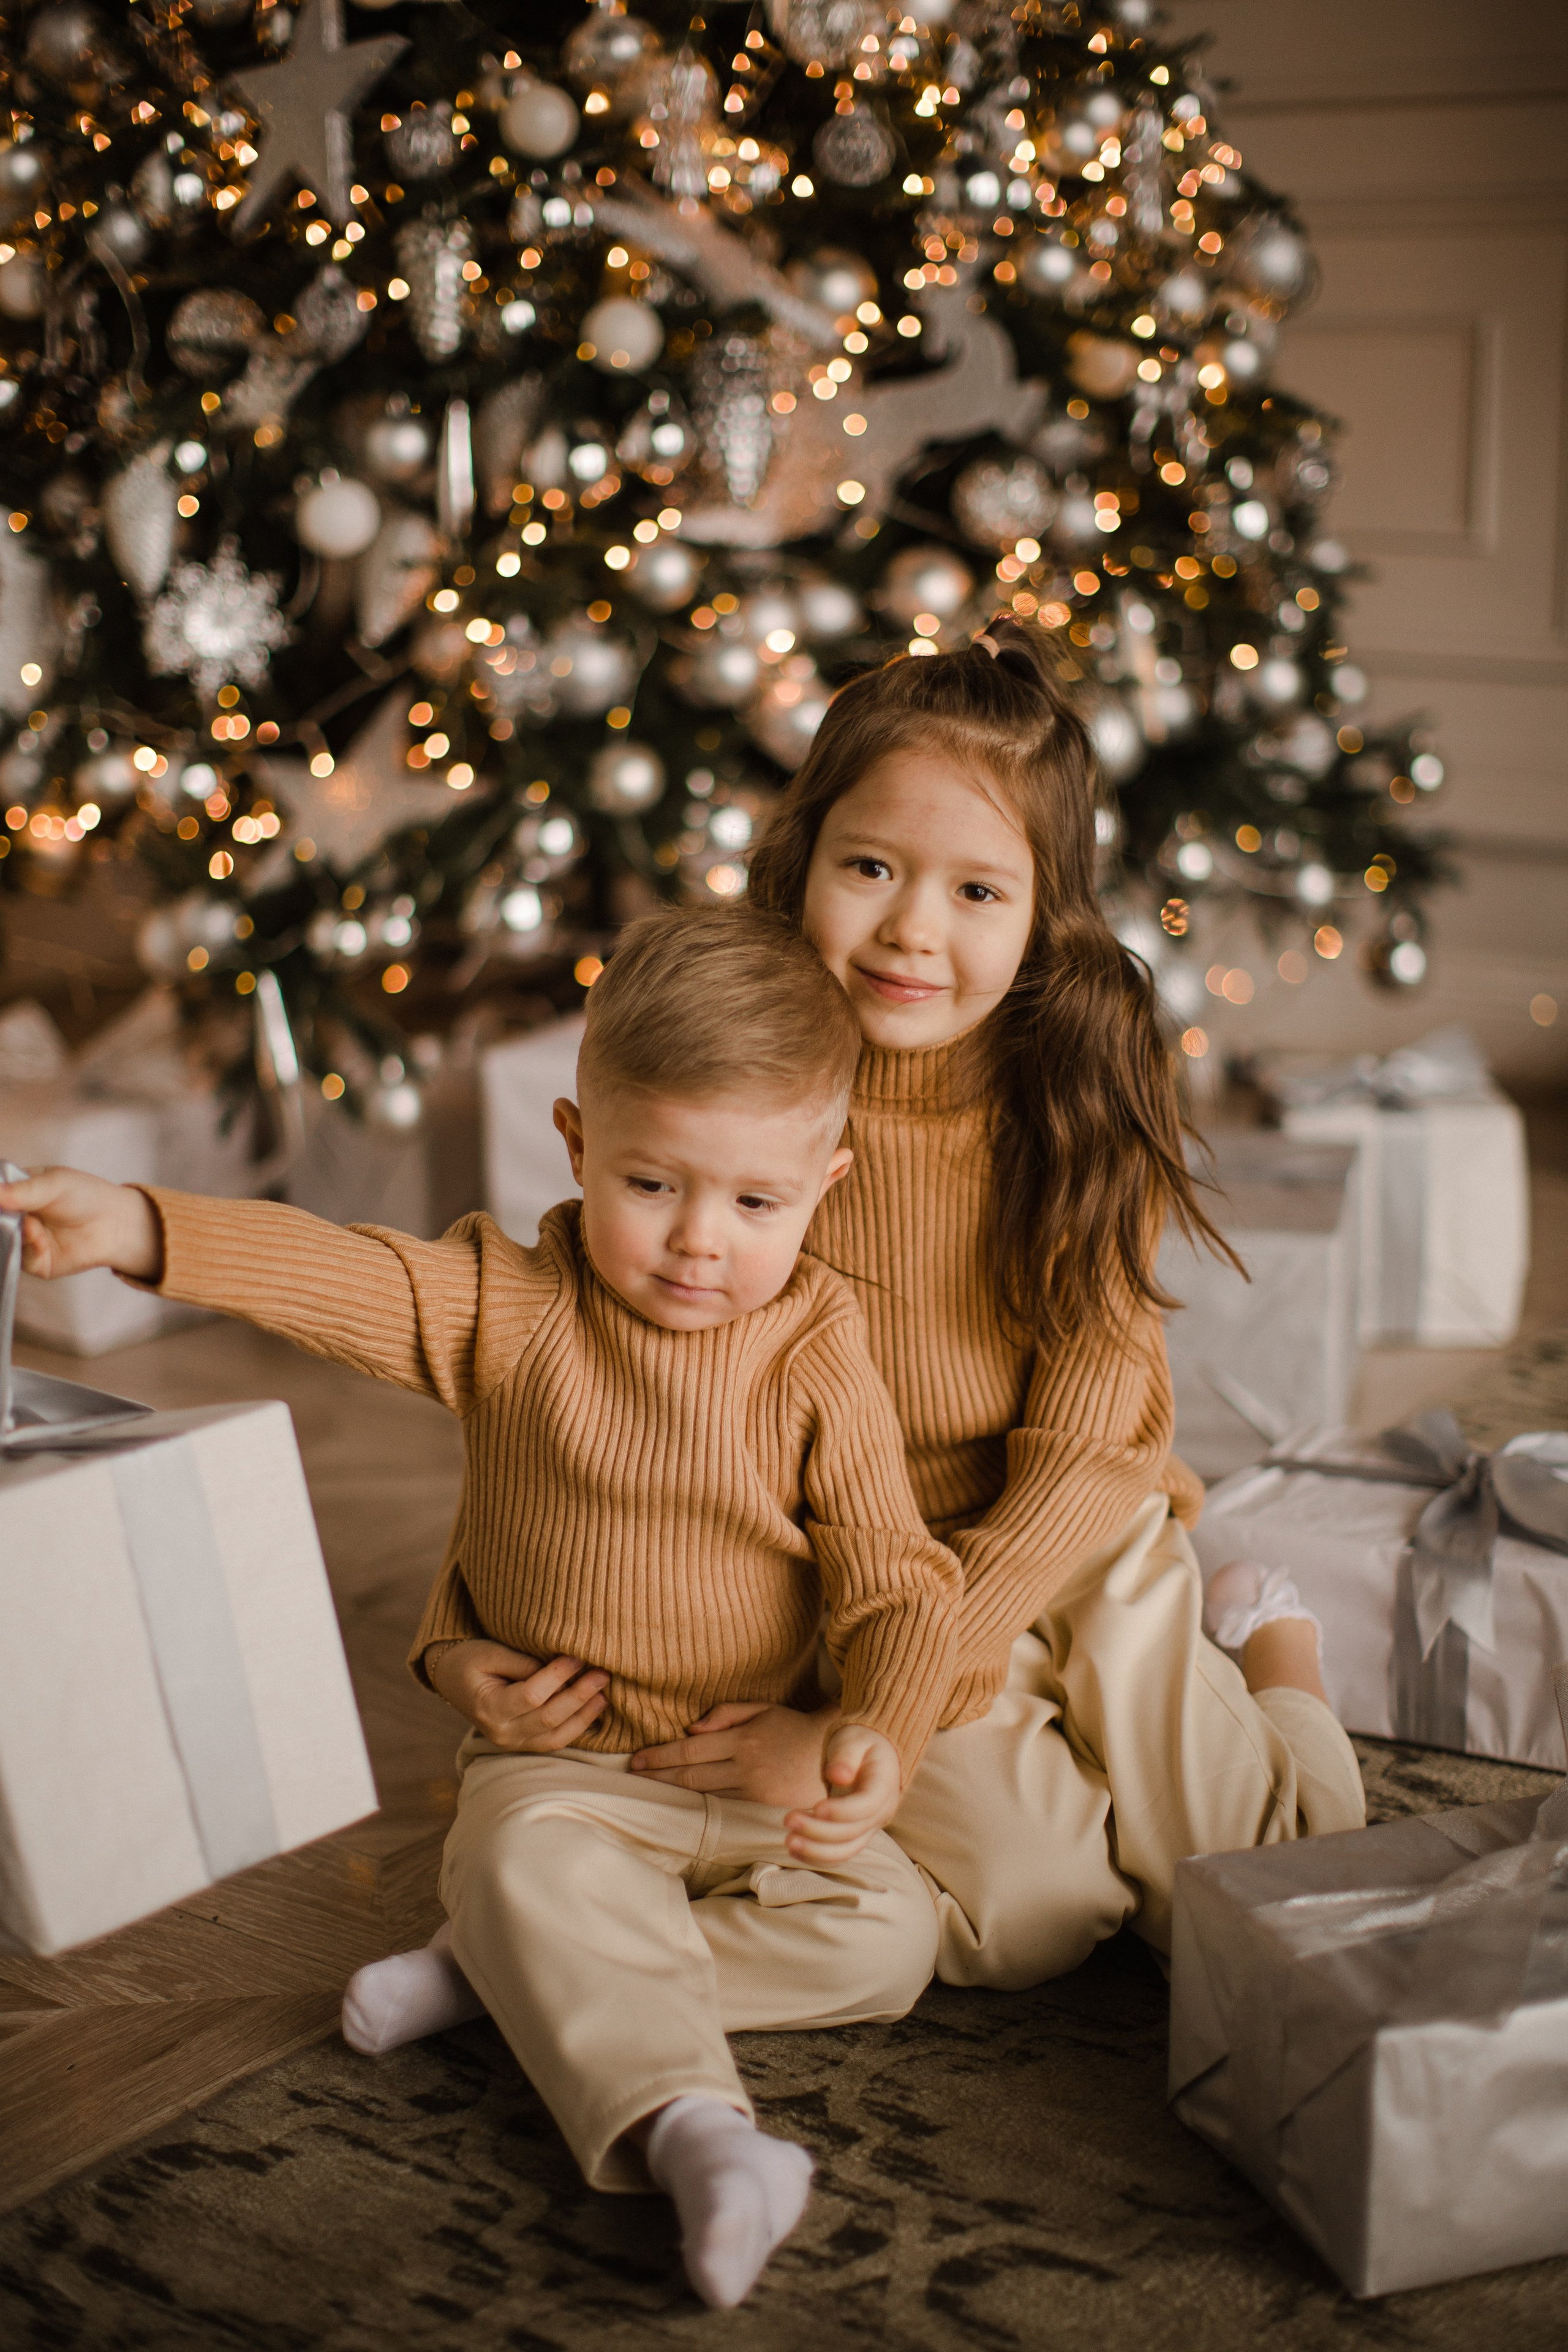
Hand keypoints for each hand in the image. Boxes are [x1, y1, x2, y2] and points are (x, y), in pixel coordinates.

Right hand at [0, 1165, 161, 1282]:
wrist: (114, 1224)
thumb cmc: (86, 1196)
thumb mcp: (54, 1184)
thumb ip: (23, 1190)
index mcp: (17, 1191)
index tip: (0, 1201)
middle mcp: (16, 1216)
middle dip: (1, 1220)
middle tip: (7, 1216)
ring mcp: (23, 1239)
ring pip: (3, 1241)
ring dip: (13, 1234)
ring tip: (31, 1225)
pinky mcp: (34, 1261)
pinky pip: (20, 1259)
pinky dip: (29, 1249)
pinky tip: (41, 1239)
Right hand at [426, 1641, 609, 1751]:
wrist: (453, 1680)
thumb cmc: (471, 1660)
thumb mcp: (490, 1653)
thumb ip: (523, 1663)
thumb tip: (560, 1670)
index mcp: (489, 1708)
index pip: (531, 1695)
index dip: (558, 1676)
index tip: (577, 1656)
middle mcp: (501, 1733)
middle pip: (548, 1718)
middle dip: (579, 1695)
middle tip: (602, 1673)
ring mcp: (513, 1743)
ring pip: (556, 1736)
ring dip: (584, 1715)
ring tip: (604, 1693)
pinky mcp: (524, 1744)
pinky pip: (554, 1741)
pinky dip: (577, 1727)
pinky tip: (594, 1709)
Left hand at [630, 1701, 837, 1807]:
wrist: (839, 1759)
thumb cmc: (796, 1730)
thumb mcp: (764, 1710)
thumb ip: (727, 1714)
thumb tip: (692, 1728)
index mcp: (744, 1739)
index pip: (690, 1750)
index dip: (660, 1755)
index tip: (638, 1759)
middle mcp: (746, 1767)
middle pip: (690, 1775)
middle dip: (658, 1776)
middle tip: (632, 1778)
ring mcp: (754, 1793)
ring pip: (703, 1796)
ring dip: (672, 1795)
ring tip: (648, 1792)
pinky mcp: (762, 1812)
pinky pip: (723, 1810)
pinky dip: (698, 1808)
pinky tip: (681, 1808)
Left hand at [783, 1724, 901, 1867]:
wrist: (873, 1756)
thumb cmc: (861, 1744)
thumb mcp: (854, 1739)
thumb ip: (846, 1755)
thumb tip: (838, 1775)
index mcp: (884, 1786)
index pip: (866, 1806)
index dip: (842, 1811)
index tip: (816, 1807)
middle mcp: (881, 1813)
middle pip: (852, 1832)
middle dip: (818, 1831)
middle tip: (788, 1820)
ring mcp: (869, 1828)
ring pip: (846, 1850)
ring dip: (816, 1850)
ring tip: (789, 1841)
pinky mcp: (855, 1835)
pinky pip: (839, 1854)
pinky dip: (817, 1856)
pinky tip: (794, 1850)